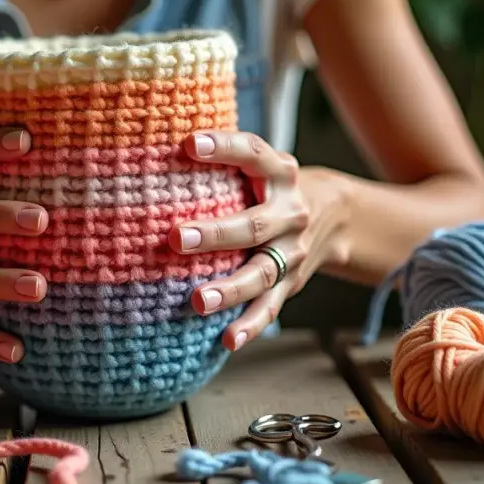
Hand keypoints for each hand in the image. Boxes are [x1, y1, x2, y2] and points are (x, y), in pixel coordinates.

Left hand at [168, 131, 349, 350]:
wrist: (334, 216)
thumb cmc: (270, 186)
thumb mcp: (258, 165)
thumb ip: (222, 161)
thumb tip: (149, 150)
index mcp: (280, 172)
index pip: (253, 153)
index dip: (223, 147)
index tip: (188, 144)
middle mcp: (290, 211)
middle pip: (254, 225)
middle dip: (215, 234)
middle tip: (175, 237)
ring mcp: (293, 250)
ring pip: (262, 272)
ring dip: (230, 289)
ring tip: (198, 301)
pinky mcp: (292, 282)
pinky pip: (271, 306)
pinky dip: (251, 325)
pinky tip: (227, 339)